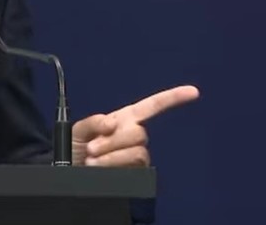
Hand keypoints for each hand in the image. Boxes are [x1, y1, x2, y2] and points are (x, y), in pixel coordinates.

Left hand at [72, 85, 199, 166]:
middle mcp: (133, 136)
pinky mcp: (136, 173)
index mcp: (124, 119)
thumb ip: (93, 122)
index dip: (172, 98)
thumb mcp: (78, 130)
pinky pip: (134, 167)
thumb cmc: (76, 149)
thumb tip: (112, 124)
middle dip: (112, 141)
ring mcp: (136, 155)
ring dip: (111, 156)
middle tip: (92, 148)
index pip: (152, 106)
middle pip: (139, 133)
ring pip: (137, 151)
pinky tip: (100, 168)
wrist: (72, 173)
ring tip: (93, 160)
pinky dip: (114, 166)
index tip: (193, 91)